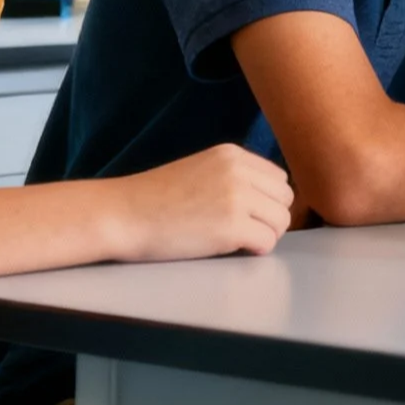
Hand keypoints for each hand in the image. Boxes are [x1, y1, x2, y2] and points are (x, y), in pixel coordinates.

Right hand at [107, 144, 293, 261]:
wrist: (120, 215)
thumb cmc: (153, 200)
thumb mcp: (200, 171)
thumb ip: (233, 177)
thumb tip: (267, 199)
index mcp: (232, 155)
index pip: (278, 179)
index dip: (268, 202)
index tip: (250, 215)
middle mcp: (239, 171)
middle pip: (285, 199)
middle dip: (270, 218)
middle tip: (245, 231)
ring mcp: (237, 197)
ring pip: (281, 221)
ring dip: (265, 234)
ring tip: (237, 240)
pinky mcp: (232, 225)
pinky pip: (267, 242)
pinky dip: (256, 250)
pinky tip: (232, 249)